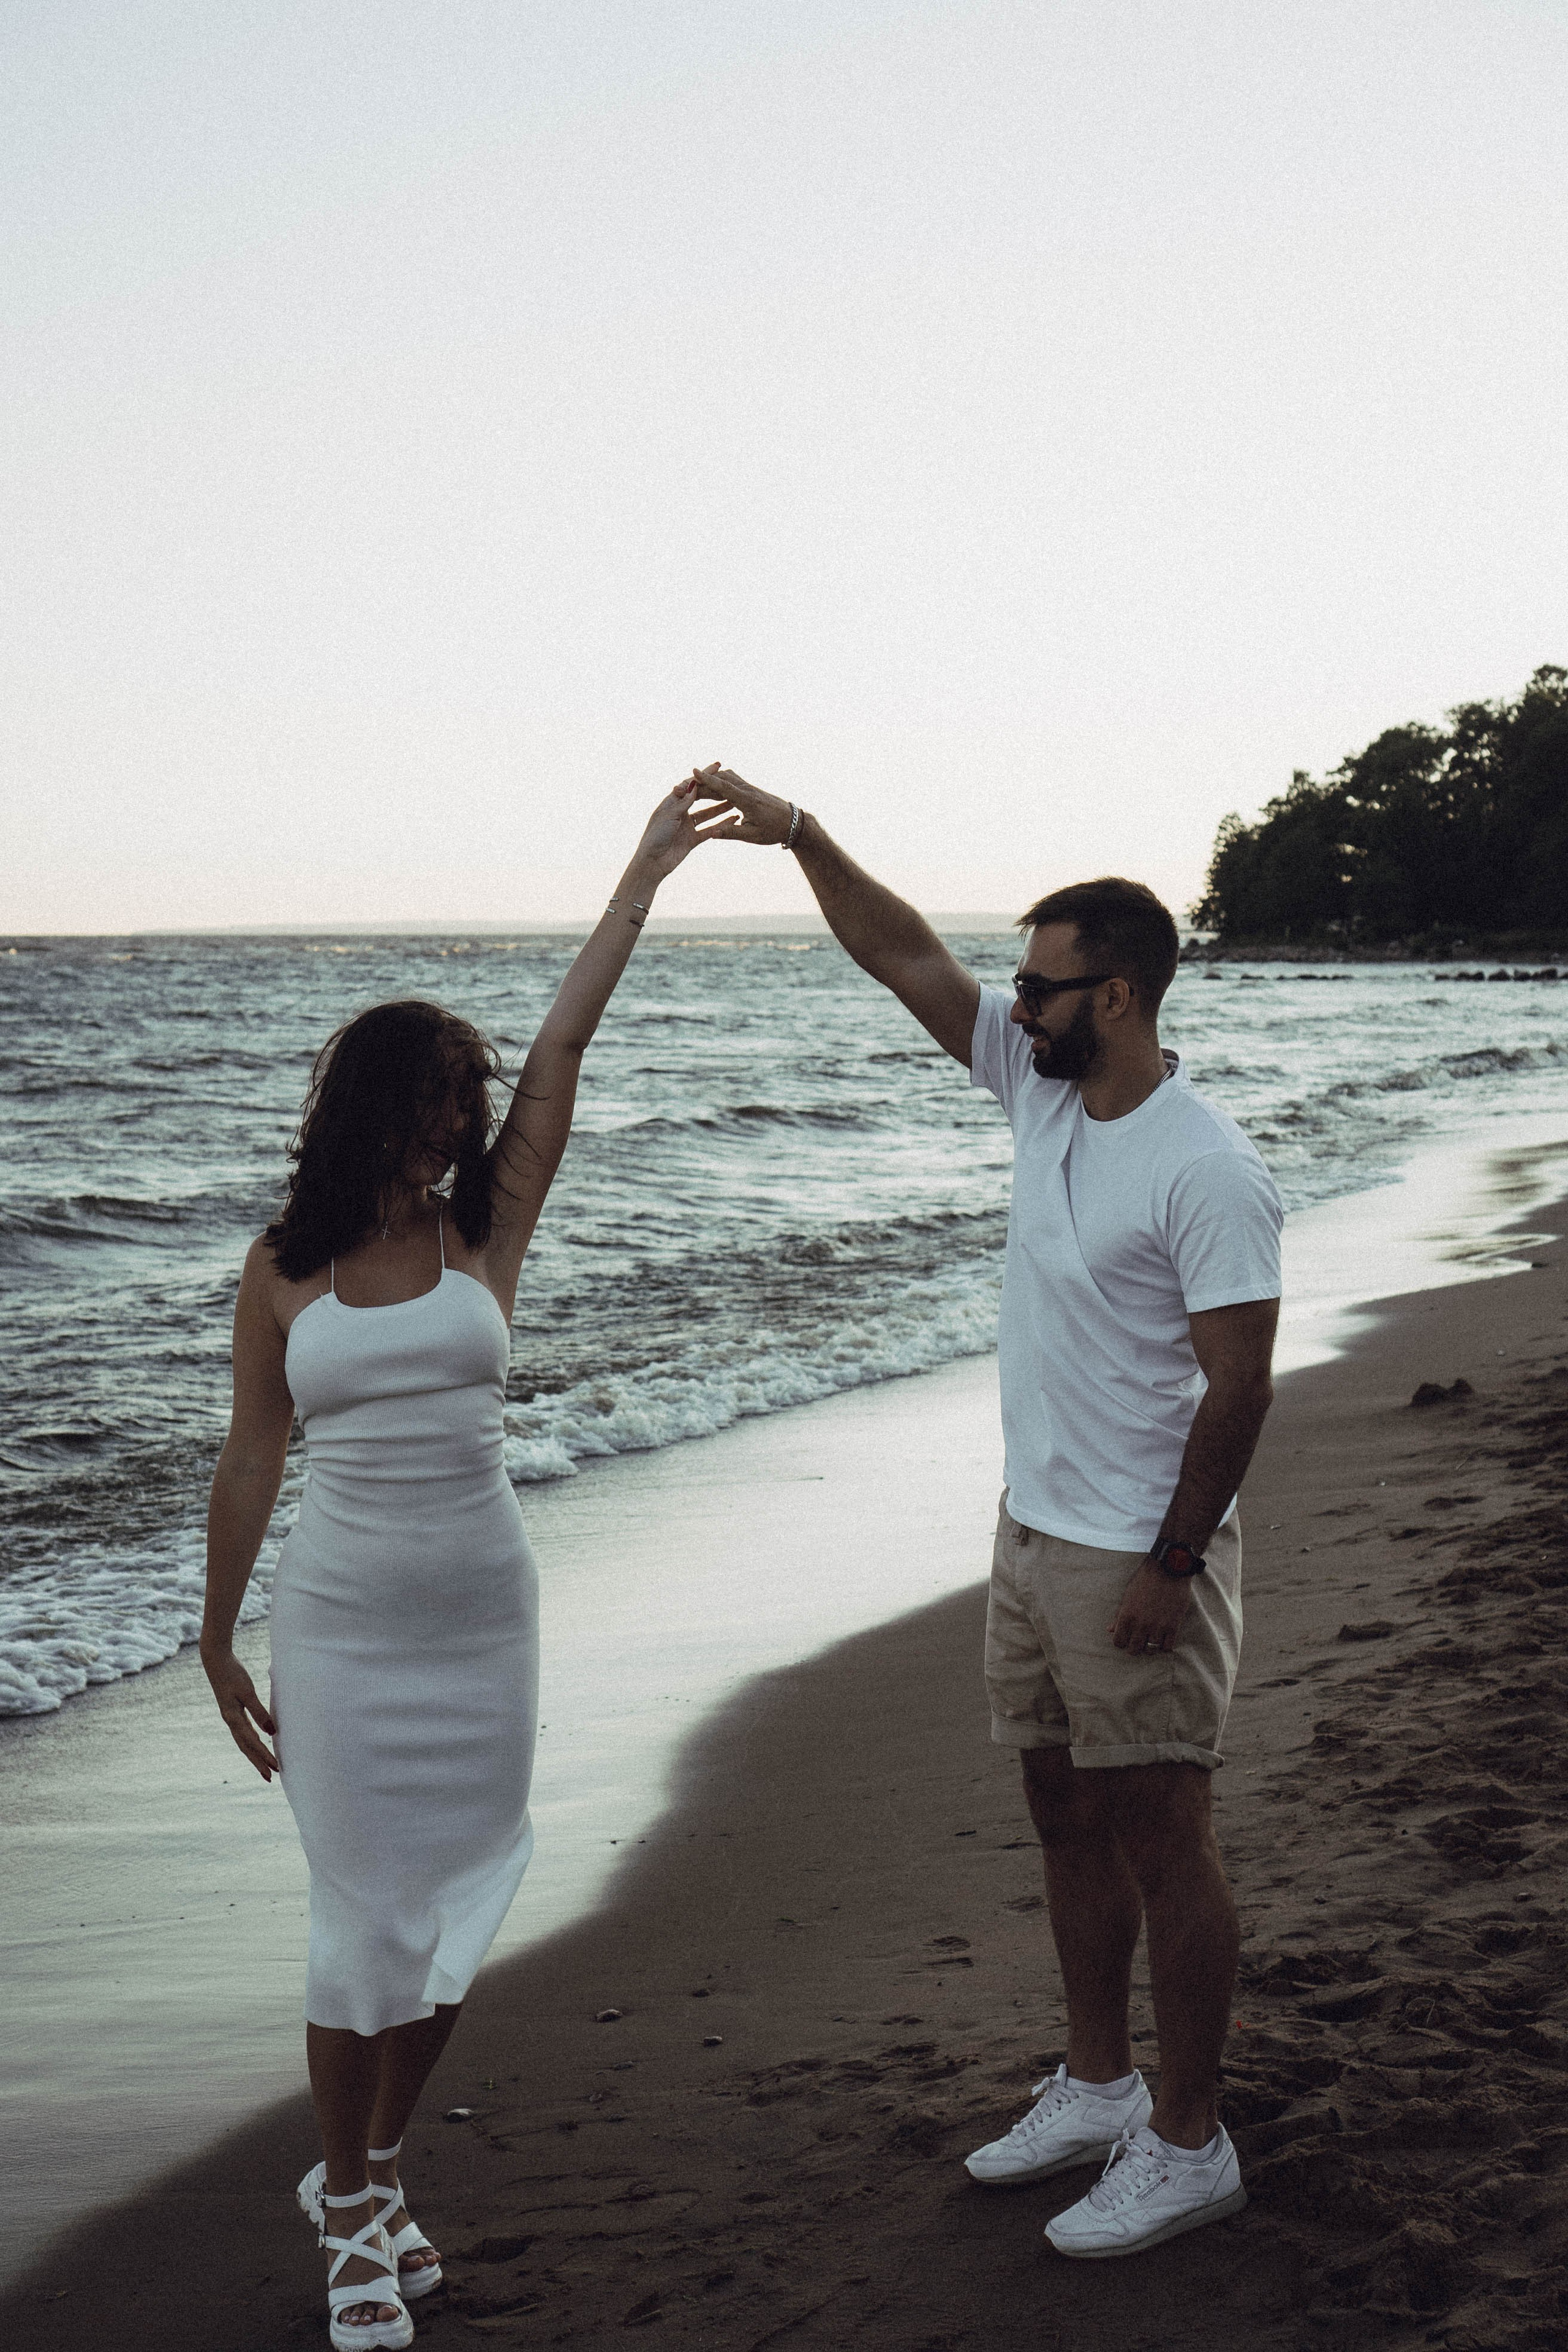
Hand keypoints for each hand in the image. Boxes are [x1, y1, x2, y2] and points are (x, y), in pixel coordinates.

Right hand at [202, 1642, 279, 1780]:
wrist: (215, 1660)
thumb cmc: (232, 1674)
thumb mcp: (247, 1692)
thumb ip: (259, 1712)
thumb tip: (271, 1732)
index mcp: (233, 1718)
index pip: (252, 1743)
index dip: (264, 1756)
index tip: (276, 1767)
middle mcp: (231, 1721)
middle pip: (246, 1747)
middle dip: (258, 1763)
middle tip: (270, 1777)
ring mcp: (230, 1717)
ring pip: (244, 1742)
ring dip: (255, 1755)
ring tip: (265, 1767)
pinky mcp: (232, 1711)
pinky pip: (243, 1732)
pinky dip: (251, 1742)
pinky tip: (258, 1743)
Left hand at [630, 775, 743, 881]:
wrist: (652, 863)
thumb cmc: (655, 836)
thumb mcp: (669, 815)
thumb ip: (683, 802)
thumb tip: (695, 785)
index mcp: (671, 803)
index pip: (689, 786)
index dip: (703, 776)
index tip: (717, 767)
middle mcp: (680, 813)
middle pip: (700, 798)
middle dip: (714, 790)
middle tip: (730, 781)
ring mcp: (687, 826)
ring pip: (707, 814)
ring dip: (720, 808)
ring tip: (735, 801)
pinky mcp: (692, 840)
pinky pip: (710, 830)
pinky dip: (721, 825)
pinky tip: (733, 820)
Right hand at [681, 763, 796, 845]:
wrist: (793, 822)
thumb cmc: (774, 830)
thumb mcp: (752, 835)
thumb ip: (731, 833)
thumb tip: (712, 834)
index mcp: (747, 801)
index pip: (724, 787)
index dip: (708, 780)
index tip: (694, 771)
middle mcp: (748, 791)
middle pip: (722, 779)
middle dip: (704, 780)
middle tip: (687, 782)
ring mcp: (750, 788)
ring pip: (728, 778)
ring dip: (712, 779)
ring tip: (697, 784)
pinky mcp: (751, 789)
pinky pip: (733, 781)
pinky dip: (721, 781)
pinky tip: (713, 785)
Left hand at [1108, 1560, 1194, 1654]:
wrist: (1168, 1569)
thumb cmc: (1145, 1579)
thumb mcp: (1128, 1595)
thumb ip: (1118, 1615)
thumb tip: (1110, 1630)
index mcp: (1126, 1616)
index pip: (1118, 1642)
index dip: (1121, 1642)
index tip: (1126, 1639)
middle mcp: (1140, 1624)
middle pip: (1134, 1649)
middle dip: (1135, 1647)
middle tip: (1139, 1641)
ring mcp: (1157, 1627)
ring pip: (1151, 1650)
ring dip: (1150, 1646)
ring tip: (1152, 1638)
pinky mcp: (1173, 1626)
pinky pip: (1167, 1647)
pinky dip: (1164, 1645)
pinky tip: (1164, 1637)